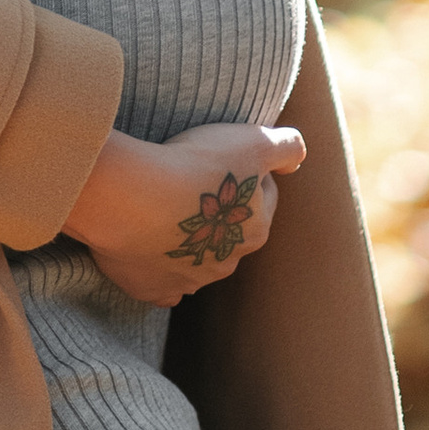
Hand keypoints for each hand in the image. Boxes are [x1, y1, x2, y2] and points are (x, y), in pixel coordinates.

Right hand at [64, 123, 306, 310]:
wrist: (132, 198)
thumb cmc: (192, 166)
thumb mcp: (252, 141)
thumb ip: (287, 146)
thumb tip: (296, 160)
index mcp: (254, 230)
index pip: (263, 196)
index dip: (247, 171)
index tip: (223, 157)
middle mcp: (226, 262)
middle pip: (230, 232)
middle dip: (218, 212)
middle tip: (190, 180)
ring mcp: (189, 279)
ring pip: (197, 261)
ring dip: (188, 241)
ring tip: (163, 209)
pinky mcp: (153, 289)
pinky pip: (162, 288)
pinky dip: (159, 274)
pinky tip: (149, 253)